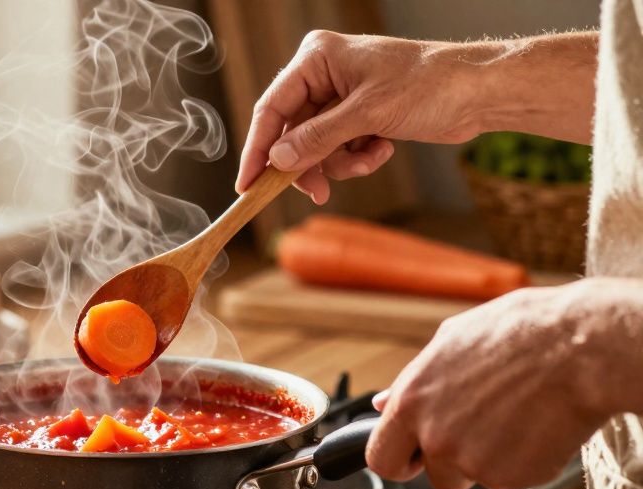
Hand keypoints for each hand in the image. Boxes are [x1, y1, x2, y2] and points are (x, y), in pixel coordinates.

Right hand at [237, 32, 490, 203]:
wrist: (479, 92)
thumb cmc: (429, 85)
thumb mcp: (367, 114)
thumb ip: (317, 138)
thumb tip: (277, 161)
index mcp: (318, 58)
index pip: (273, 108)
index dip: (258, 149)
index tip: (247, 185)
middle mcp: (324, 74)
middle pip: (293, 132)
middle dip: (309, 163)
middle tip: (317, 192)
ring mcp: (342, 96)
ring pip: (315, 146)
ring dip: (339, 163)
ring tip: (368, 162)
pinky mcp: (359, 115)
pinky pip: (338, 148)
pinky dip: (357, 158)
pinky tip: (383, 150)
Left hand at [366, 280, 636, 488]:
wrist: (582, 346)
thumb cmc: (522, 332)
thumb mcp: (451, 341)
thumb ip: (412, 381)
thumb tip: (382, 403)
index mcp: (412, 403)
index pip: (380, 459)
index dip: (397, 460)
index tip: (410, 457)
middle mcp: (437, 438)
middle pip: (432, 477)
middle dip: (447, 466)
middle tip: (476, 435)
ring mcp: (475, 462)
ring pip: (475, 478)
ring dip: (490, 459)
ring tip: (515, 416)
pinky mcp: (514, 477)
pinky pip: (512, 479)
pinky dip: (524, 460)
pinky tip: (537, 424)